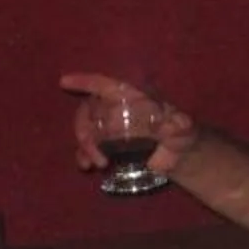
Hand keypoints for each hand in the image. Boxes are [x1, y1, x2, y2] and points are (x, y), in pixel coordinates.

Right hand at [59, 70, 199, 181]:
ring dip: (84, 146)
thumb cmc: (182, 134)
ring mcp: (110, 126)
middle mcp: (117, 108)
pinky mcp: (108, 145)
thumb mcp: (184, 128)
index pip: (105, 85)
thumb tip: (180, 123)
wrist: (180, 156)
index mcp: (132, 97)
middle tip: (97, 155)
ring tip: (96, 164)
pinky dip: (83, 155)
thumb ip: (181, 125)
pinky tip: (86, 166)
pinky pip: (88, 146)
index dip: (85, 82)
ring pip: (86, 129)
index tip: (64, 81)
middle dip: (86, 131)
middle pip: (89, 111)